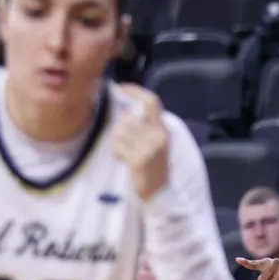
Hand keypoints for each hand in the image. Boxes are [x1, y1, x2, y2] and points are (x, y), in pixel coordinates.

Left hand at [111, 85, 171, 201]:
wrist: (159, 191)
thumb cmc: (153, 165)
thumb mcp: (155, 142)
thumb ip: (145, 125)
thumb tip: (125, 108)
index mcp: (163, 130)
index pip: (151, 102)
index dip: (135, 91)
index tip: (121, 87)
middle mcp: (159, 137)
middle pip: (129, 118)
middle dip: (120, 126)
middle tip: (123, 139)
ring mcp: (149, 149)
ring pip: (120, 131)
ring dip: (116, 140)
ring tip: (123, 151)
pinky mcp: (139, 160)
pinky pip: (117, 145)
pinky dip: (116, 151)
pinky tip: (122, 159)